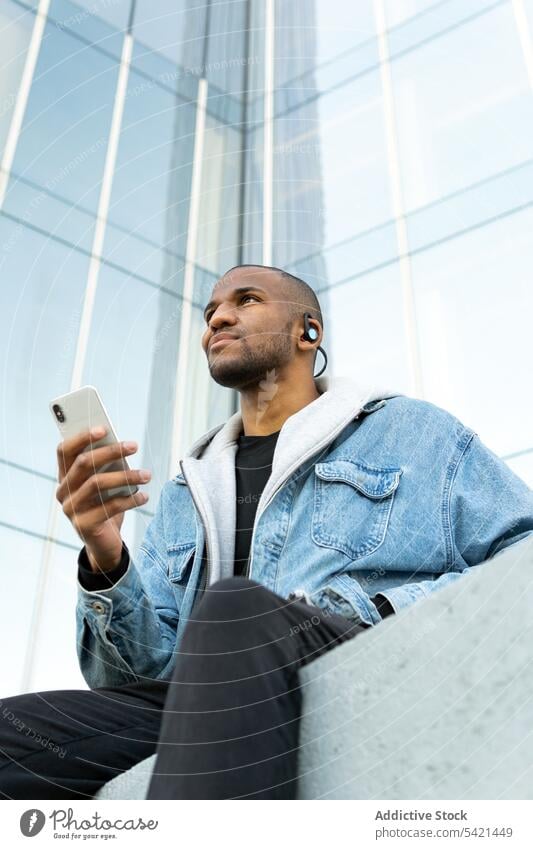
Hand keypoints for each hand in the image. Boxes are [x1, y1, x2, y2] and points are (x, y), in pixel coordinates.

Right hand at [55, 426, 150, 572]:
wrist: (103, 544)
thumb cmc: (105, 506)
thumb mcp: (104, 484)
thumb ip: (106, 467)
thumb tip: (122, 447)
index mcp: (64, 477)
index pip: (64, 450)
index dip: (81, 437)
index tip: (103, 428)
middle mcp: (63, 492)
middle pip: (83, 463)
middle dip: (110, 451)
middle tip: (134, 445)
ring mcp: (71, 509)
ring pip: (97, 483)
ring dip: (126, 476)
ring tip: (147, 474)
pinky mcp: (84, 525)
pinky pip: (109, 507)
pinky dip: (130, 499)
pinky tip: (144, 496)